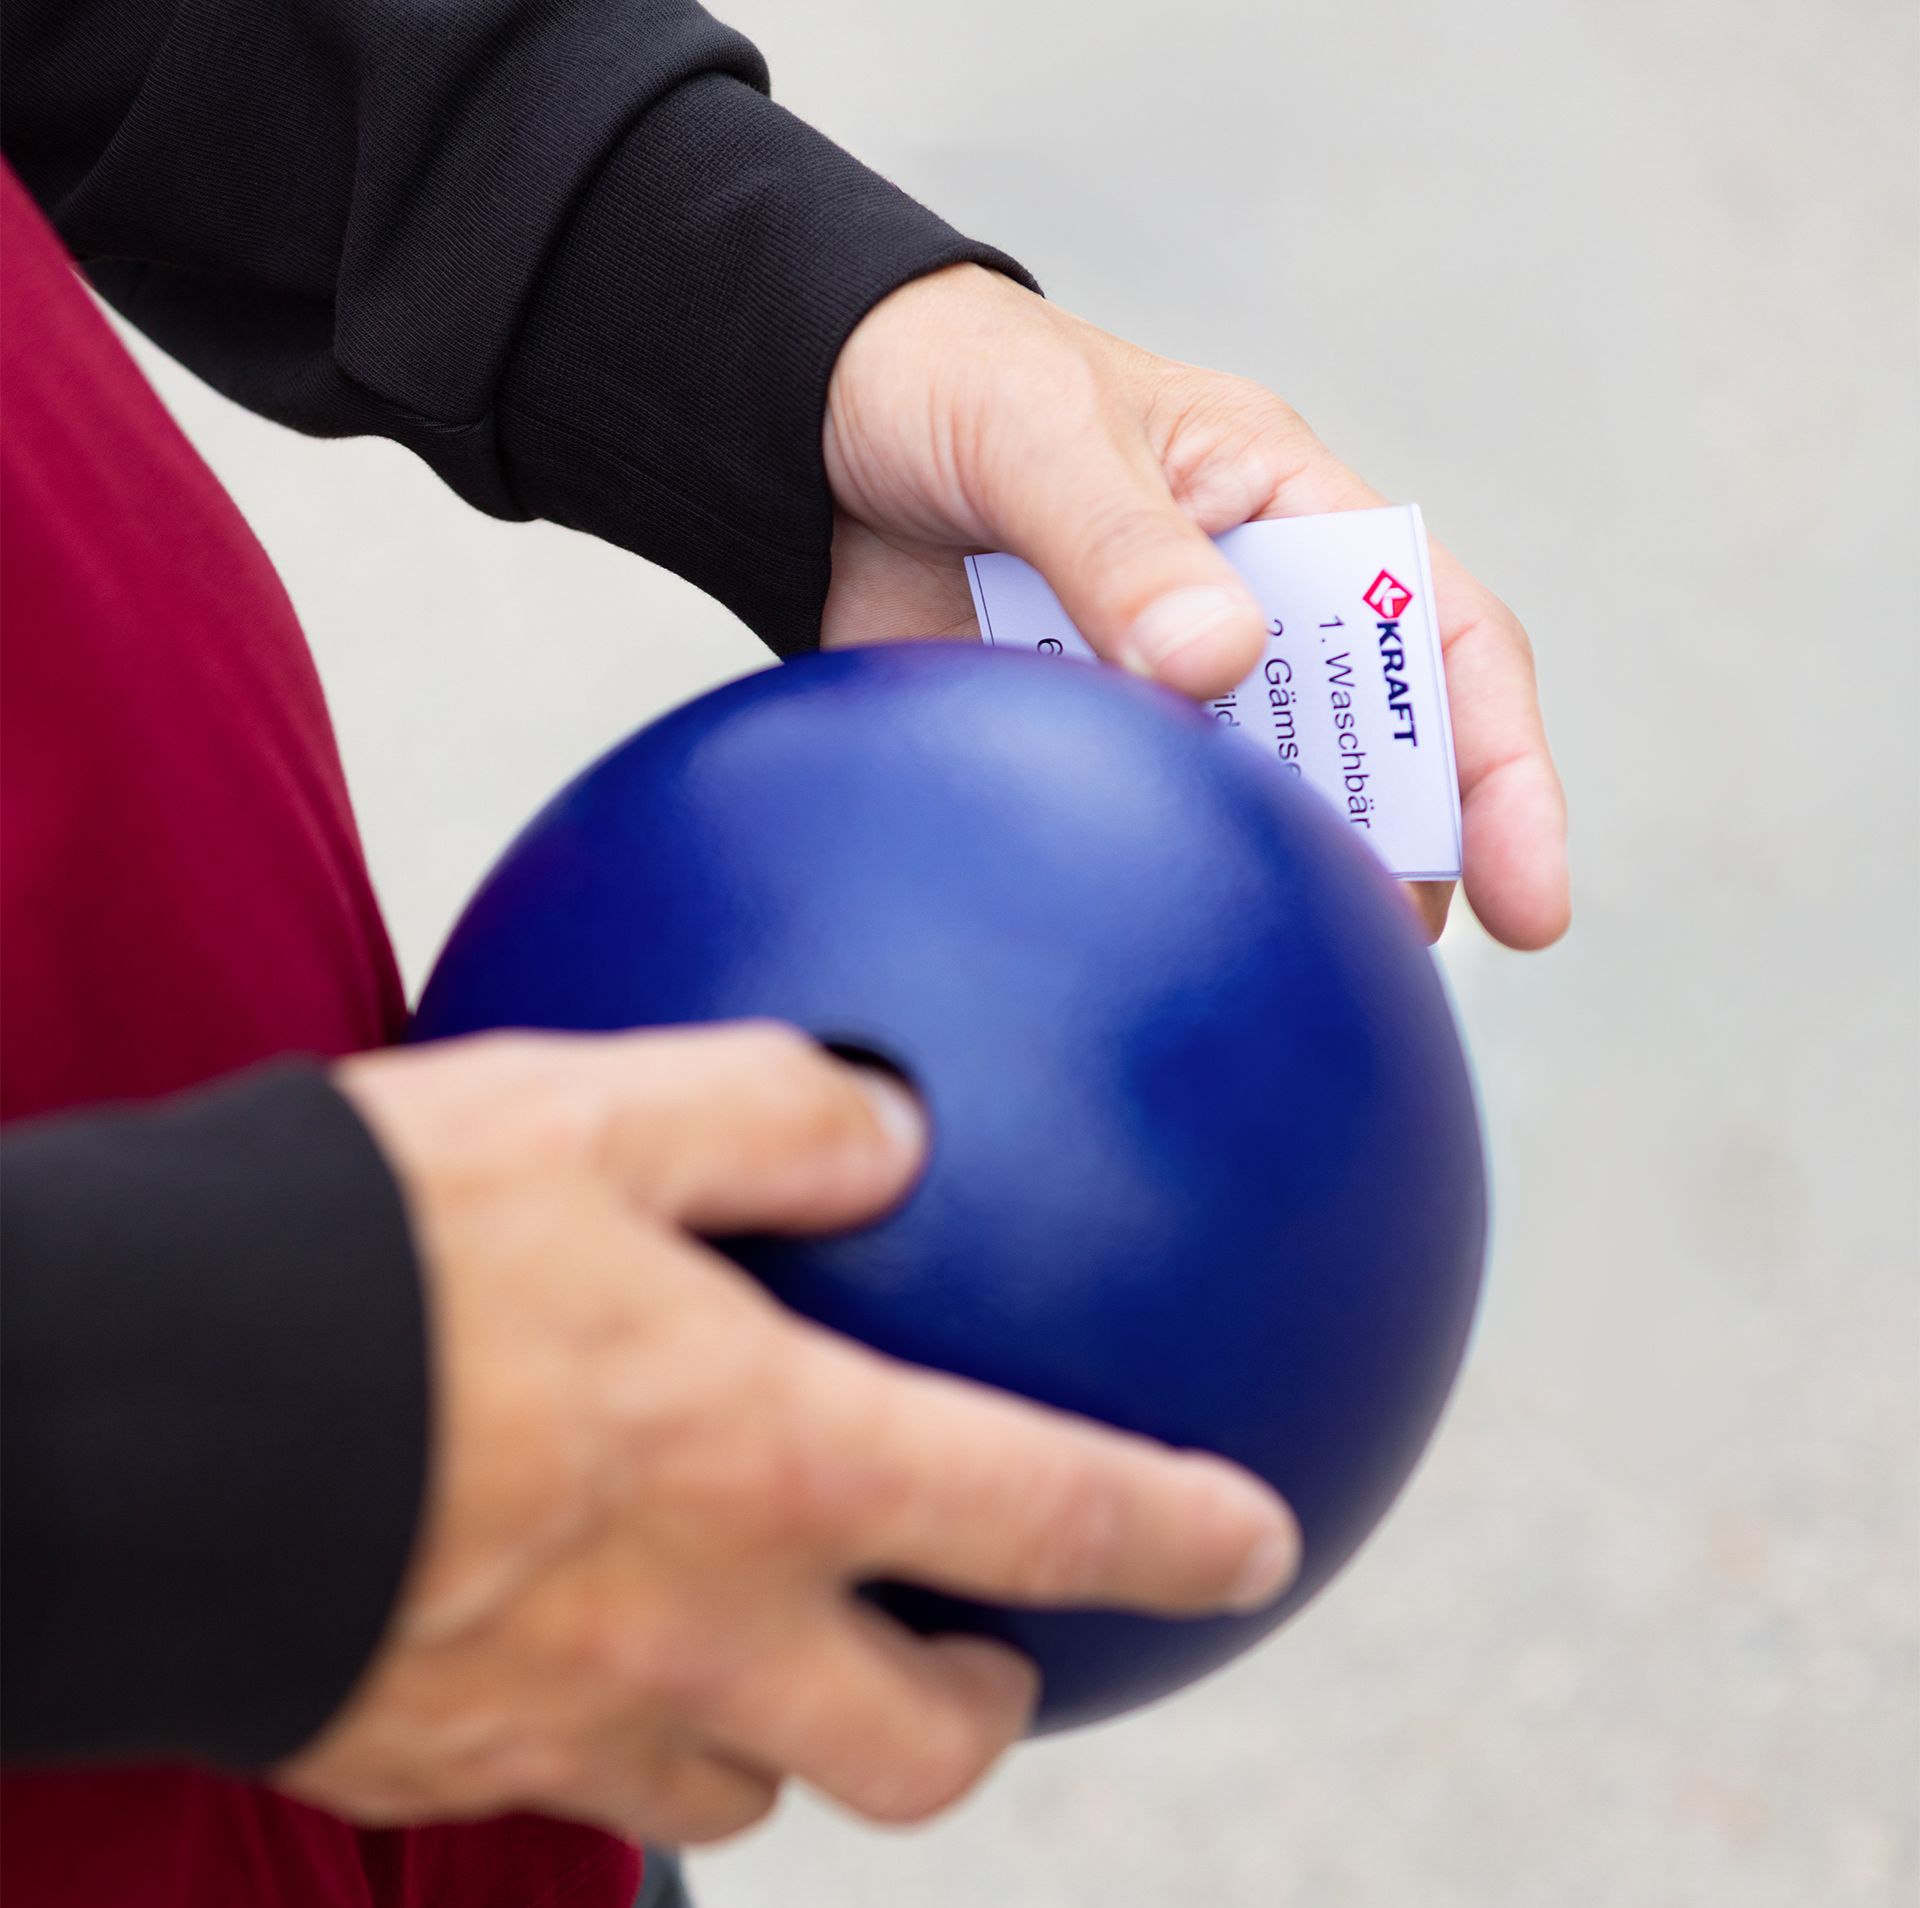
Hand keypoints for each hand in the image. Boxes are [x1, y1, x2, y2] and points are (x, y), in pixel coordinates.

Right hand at [278, 1025, 1299, 1841]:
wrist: (122, 1420)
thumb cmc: (365, 1252)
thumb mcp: (586, 1112)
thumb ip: (768, 1113)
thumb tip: (894, 1124)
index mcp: (766, 1462)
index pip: (1035, 1517)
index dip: (1169, 1534)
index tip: (1258, 1547)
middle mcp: (692, 1623)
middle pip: (904, 1754)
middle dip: (975, 1716)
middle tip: (986, 1647)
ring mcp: (558, 1715)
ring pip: (738, 1791)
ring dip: (789, 1733)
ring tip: (784, 1639)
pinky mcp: (431, 1757)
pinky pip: (566, 1779)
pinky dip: (617, 1727)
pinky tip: (581, 1628)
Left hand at [823, 264, 1568, 949]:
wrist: (801, 427)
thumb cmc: (952, 381)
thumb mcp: (1043, 435)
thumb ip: (1121, 539)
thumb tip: (1216, 660)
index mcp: (1281, 509)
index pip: (1440, 638)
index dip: (1499, 770)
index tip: (1528, 899)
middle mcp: (1237, 612)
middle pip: (1362, 754)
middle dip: (1397, 855)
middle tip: (1379, 954)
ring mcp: (1150, 691)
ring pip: (1251, 810)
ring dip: (1274, 882)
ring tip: (1274, 966)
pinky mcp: (1068, 745)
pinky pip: (1131, 831)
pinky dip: (1148, 886)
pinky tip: (1141, 944)